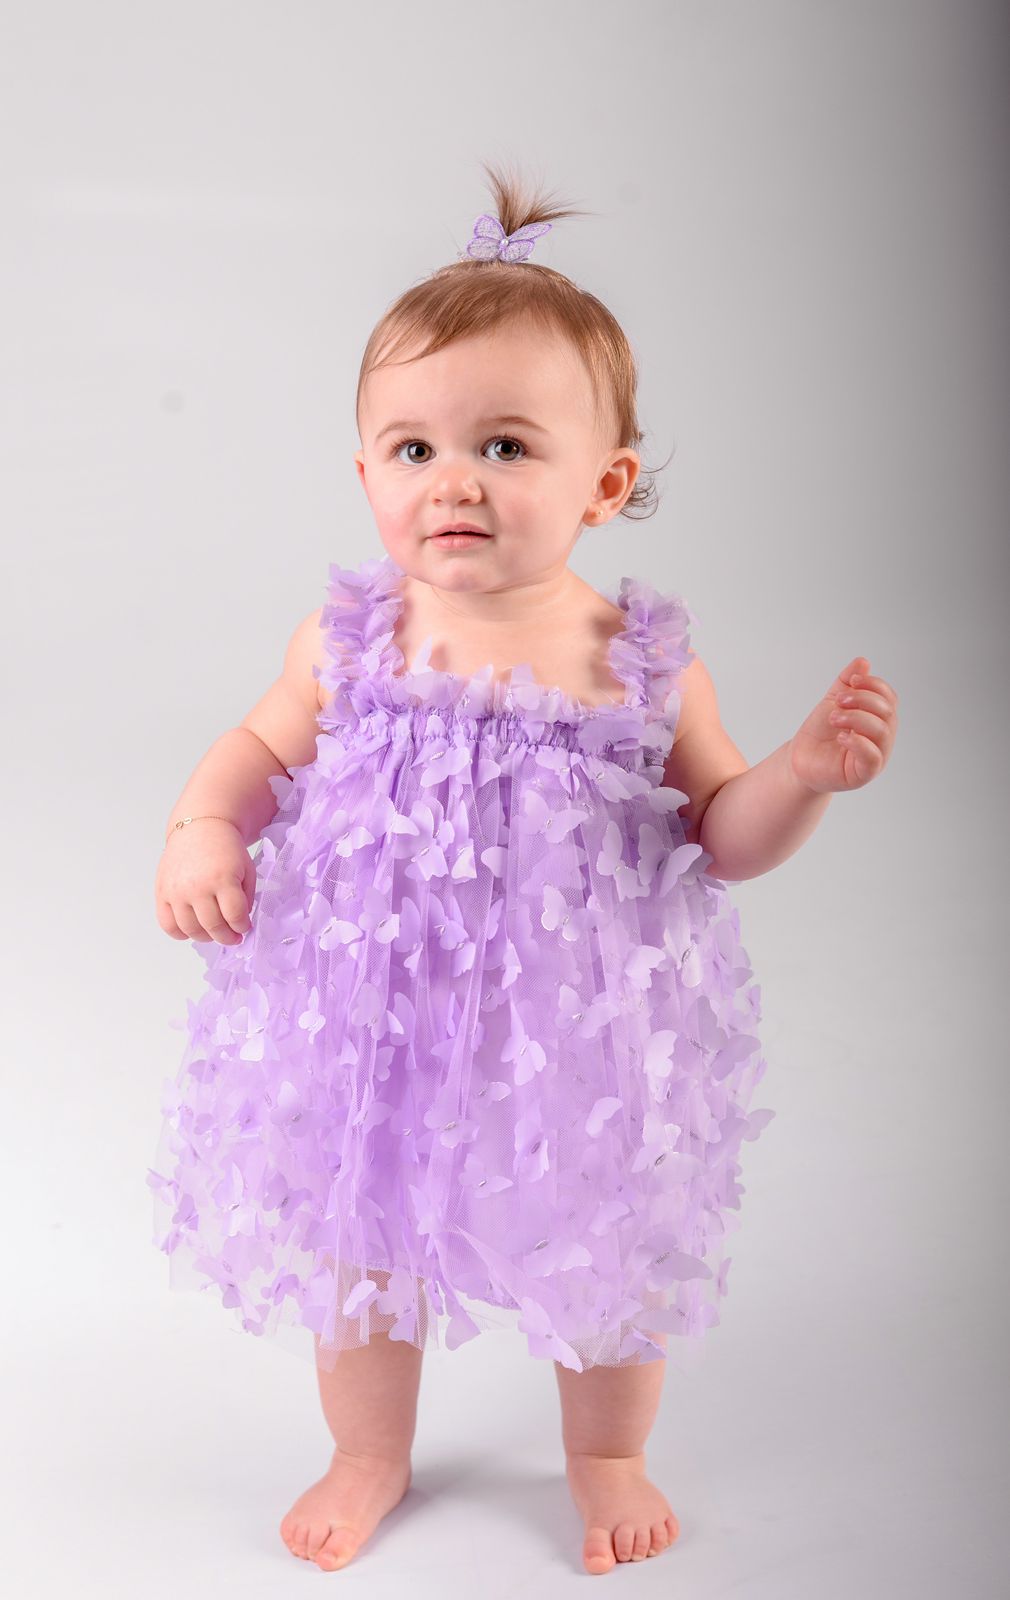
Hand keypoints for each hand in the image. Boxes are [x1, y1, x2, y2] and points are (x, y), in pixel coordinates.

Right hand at [155, 819, 255, 944]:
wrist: (200, 828)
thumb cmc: (226, 849)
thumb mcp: (246, 869)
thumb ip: (245, 898)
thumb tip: (239, 924)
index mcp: (222, 878)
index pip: (235, 916)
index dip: (242, 927)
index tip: (244, 928)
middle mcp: (197, 886)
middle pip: (213, 926)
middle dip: (227, 937)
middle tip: (232, 937)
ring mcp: (177, 891)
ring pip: (190, 930)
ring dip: (206, 937)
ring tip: (213, 932)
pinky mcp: (162, 893)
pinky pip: (167, 924)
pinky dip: (180, 933)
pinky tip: (192, 929)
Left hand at [788, 656, 898, 794]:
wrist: (800, 758)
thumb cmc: (819, 733)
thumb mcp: (833, 701)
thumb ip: (846, 682)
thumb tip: (863, 662)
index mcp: (878, 720)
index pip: (889, 698)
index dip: (874, 685)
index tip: (852, 681)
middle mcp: (882, 738)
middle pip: (887, 712)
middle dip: (862, 700)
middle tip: (838, 700)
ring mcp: (875, 757)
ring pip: (882, 732)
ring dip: (856, 718)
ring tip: (833, 717)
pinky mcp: (863, 774)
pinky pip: (872, 757)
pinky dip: (858, 742)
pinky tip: (841, 736)